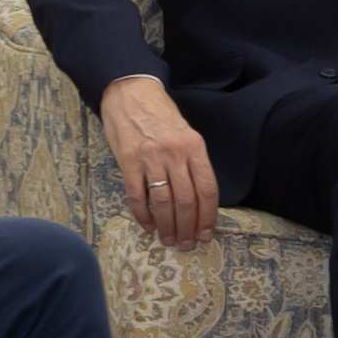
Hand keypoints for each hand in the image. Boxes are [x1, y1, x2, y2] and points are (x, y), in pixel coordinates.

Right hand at [99, 78, 222, 247]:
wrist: (130, 92)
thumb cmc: (161, 115)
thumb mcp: (186, 133)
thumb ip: (193, 162)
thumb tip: (199, 199)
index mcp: (195, 146)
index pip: (207, 188)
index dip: (209, 216)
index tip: (207, 234)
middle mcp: (175, 153)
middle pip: (187, 200)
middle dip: (189, 227)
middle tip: (187, 244)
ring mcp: (151, 158)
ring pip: (164, 202)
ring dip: (168, 226)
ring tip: (169, 240)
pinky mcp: (128, 162)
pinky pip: (137, 196)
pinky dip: (143, 215)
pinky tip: (148, 226)